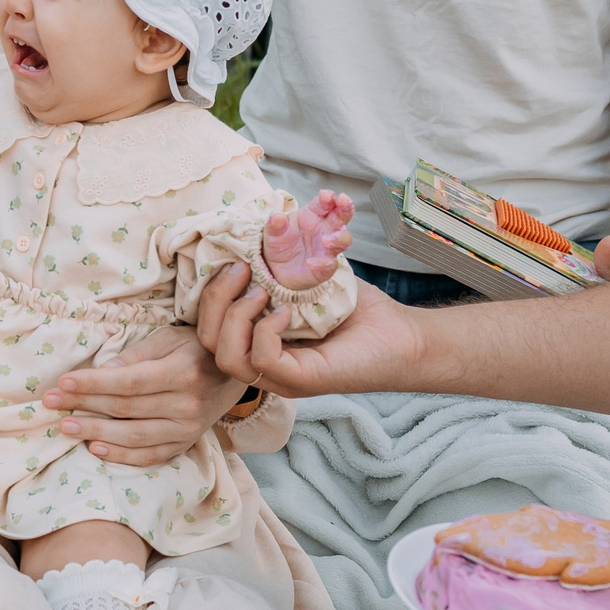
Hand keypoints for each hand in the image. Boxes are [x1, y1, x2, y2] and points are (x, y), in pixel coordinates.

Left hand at [40, 320, 249, 466]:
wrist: (235, 372)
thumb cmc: (194, 349)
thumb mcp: (167, 340)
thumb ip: (134, 357)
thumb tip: (100, 372)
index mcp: (182, 373)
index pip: (128, 382)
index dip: (93, 384)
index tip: (62, 383)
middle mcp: (187, 405)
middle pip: (126, 410)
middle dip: (84, 406)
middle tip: (51, 403)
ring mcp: (189, 429)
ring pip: (135, 438)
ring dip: (96, 434)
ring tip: (66, 427)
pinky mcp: (186, 444)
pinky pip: (150, 456)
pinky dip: (121, 457)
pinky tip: (96, 449)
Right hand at [197, 267, 433, 397]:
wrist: (402, 335)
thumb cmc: (357, 311)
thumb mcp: (307, 281)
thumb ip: (277, 267)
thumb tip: (255, 230)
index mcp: (257, 341)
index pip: (208, 329)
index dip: (209, 295)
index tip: (233, 262)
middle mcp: (262, 364)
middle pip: (207, 343)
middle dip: (215, 300)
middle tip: (242, 271)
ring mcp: (280, 377)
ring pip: (227, 358)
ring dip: (236, 317)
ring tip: (262, 292)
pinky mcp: (301, 380)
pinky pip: (262, 361)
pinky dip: (266, 332)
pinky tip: (285, 313)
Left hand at [263, 190, 353, 289]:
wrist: (276, 268)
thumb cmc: (279, 243)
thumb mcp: (272, 232)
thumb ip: (275, 224)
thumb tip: (276, 217)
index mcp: (312, 215)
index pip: (324, 203)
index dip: (328, 197)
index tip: (326, 196)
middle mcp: (324, 229)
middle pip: (341, 216)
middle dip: (345, 208)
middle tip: (344, 202)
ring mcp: (327, 248)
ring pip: (344, 240)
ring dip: (339, 238)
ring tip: (325, 240)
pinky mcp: (326, 266)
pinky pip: (331, 264)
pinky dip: (323, 264)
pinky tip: (310, 264)